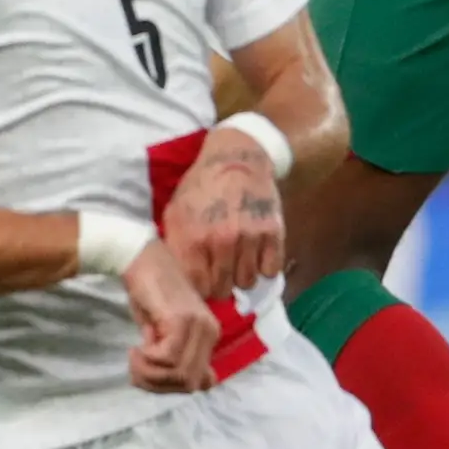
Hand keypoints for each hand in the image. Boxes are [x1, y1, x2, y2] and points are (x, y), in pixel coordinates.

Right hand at [121, 239, 219, 392]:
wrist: (141, 260)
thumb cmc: (149, 294)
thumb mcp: (164, 332)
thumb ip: (178, 356)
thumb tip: (191, 385)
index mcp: (209, 337)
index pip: (201, 383)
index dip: (172, 388)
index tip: (150, 374)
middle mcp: (210, 332)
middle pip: (188, 383)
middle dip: (156, 385)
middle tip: (136, 368)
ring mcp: (198, 326)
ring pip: (177, 374)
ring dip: (148, 374)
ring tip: (134, 357)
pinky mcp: (181, 320)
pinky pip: (166, 358)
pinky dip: (146, 360)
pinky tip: (136, 347)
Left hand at [161, 129, 284, 297]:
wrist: (236, 158)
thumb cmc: (201, 188)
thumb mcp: (174, 213)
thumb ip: (175, 248)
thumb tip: (177, 282)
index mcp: (192, 237)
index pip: (197, 287)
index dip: (198, 288)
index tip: (201, 281)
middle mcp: (221, 240)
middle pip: (222, 289)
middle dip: (219, 284)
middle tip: (219, 271)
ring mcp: (249, 237)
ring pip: (247, 283)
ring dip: (242, 276)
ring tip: (238, 261)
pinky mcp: (273, 233)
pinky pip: (270, 271)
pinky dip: (263, 268)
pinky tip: (256, 255)